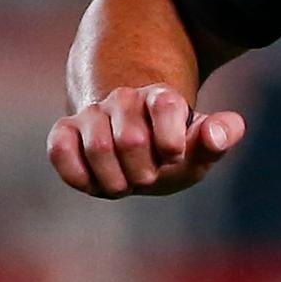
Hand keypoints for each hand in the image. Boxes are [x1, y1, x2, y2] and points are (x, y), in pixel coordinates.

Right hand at [47, 86, 243, 198]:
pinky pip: (60, 151)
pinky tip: (96, 183)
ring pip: (98, 149)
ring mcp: (92, 113)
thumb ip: (220, 137)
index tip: (174, 156)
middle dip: (144, 173)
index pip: (166, 106)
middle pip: (131, 140)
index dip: (171, 141)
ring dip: (116, 181)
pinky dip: (80, 177)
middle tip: (148, 177)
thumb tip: (215, 133)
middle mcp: (124, 99)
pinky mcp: (64, 130)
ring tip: (125, 182)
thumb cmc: (171, 152)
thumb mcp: (201, 149)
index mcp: (162, 98)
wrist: (134, 152)